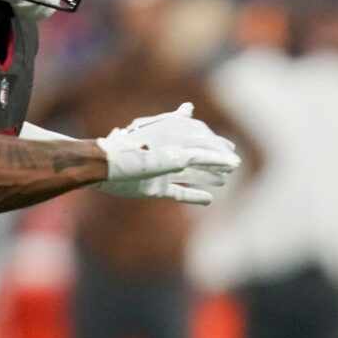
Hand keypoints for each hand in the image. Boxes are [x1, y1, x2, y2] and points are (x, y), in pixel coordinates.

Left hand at [96, 103, 240, 204]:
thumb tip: (229, 156)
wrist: (104, 167)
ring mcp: (161, 172)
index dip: (217, 147)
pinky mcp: (154, 189)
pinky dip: (193, 196)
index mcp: (171, 138)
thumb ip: (200, 153)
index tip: (232, 154)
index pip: (199, 140)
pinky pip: (178, 193)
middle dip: (214, 161)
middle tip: (233, 166)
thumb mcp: (172, 149)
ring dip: (208, 177)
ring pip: (190, 175)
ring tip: (223, 181)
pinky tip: (208, 200)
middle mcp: (167, 154)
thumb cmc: (136, 151)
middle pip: (196, 157)